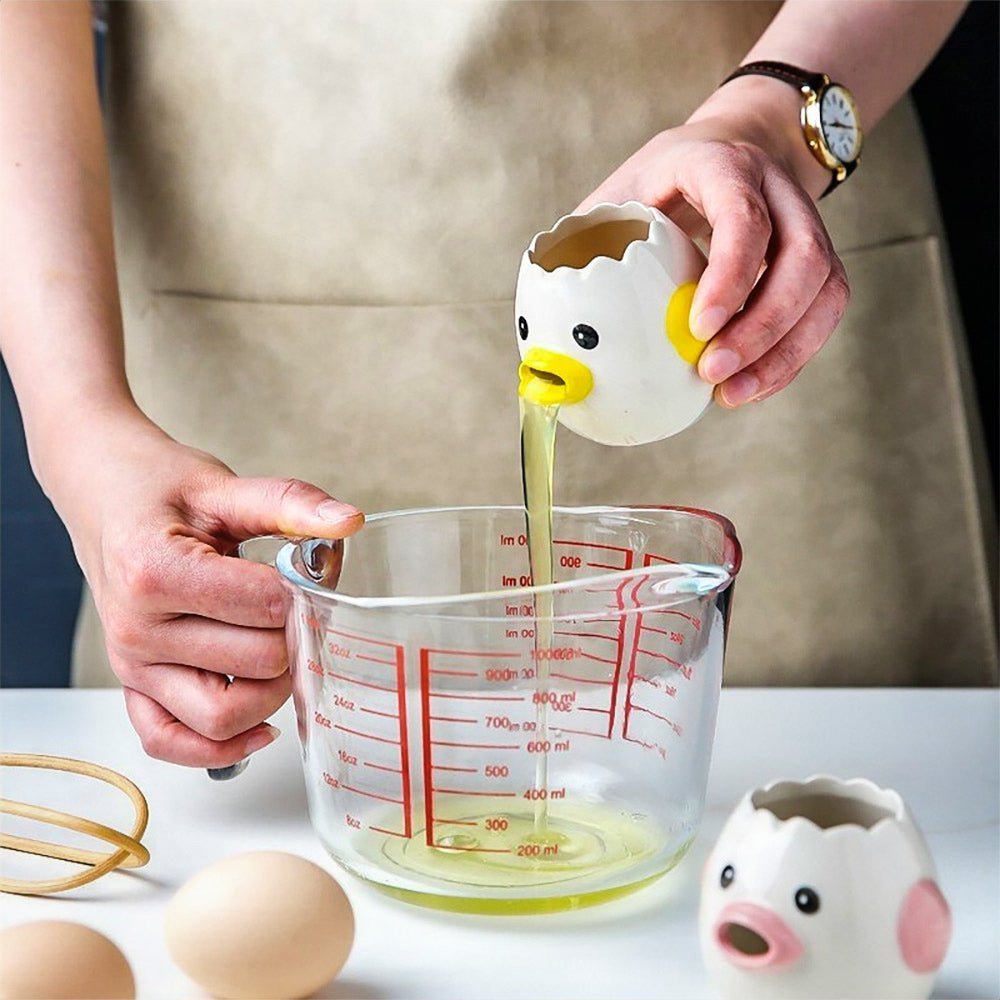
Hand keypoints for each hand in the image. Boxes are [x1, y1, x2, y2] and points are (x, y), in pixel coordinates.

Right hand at [61, 415, 363, 767]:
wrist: (102, 496)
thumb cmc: (158, 489)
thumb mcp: (225, 486)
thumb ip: (290, 504)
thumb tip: (349, 520)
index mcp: (156, 572)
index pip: (264, 607)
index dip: (301, 593)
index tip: (304, 573)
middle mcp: (137, 629)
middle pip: (256, 663)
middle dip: (295, 637)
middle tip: (301, 609)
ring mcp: (132, 665)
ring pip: (221, 717)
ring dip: (270, 694)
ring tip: (282, 653)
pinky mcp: (134, 687)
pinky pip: (171, 742)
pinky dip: (219, 749)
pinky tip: (260, 725)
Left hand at [577, 84, 849, 407]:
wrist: (727, 151)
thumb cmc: (660, 181)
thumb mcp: (618, 194)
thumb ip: (585, 245)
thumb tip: (543, 328)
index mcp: (723, 165)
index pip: (743, 215)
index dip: (730, 274)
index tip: (698, 327)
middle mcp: (778, 190)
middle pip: (803, 258)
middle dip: (762, 326)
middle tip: (712, 372)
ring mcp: (809, 224)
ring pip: (825, 290)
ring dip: (782, 352)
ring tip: (732, 395)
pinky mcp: (819, 262)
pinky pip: (823, 314)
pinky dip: (790, 357)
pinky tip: (751, 387)